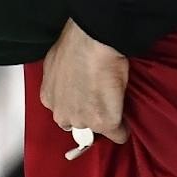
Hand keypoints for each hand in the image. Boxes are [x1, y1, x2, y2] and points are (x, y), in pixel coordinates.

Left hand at [38, 19, 129, 144]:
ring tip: (115, 102)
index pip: (64, 112)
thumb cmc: (76, 43)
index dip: (78, 105)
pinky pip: (119, 134)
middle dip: (89, 114)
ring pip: (97, 129)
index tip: (87, 100)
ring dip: (106, 119)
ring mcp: (83, 120)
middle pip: (78, 124)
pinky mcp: (105, 122)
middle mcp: (63, 113)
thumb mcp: (56, 62)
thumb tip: (71, 79)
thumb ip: (60, 79)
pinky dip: (124, 129)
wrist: (92, 42)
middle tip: (101, 98)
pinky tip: (127, 119)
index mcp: (49, 98)